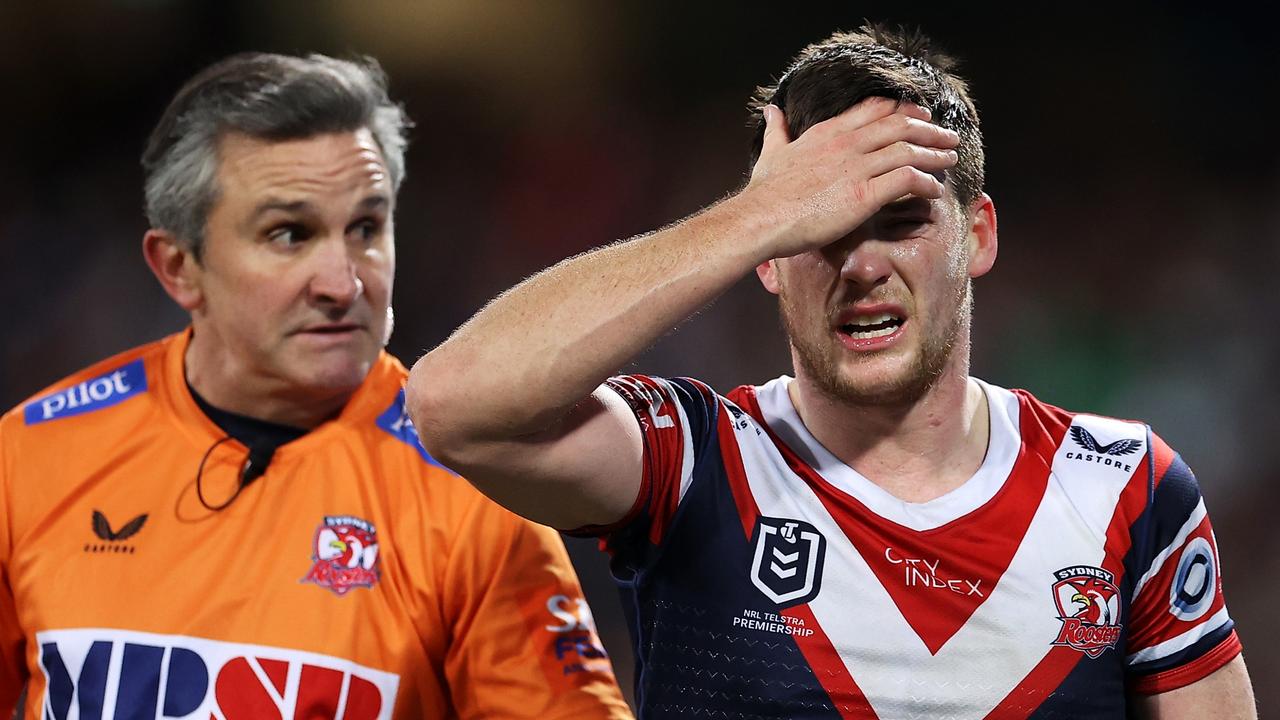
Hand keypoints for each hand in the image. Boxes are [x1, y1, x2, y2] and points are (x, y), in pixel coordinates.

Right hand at [739, 98, 960, 259]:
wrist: (760, 218)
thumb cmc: (764, 193)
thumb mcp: (771, 152)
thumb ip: (777, 131)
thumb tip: (772, 111)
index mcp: (828, 133)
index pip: (875, 109)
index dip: (902, 110)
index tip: (919, 116)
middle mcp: (846, 144)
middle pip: (899, 125)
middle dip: (929, 129)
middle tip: (946, 135)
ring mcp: (856, 168)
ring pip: (908, 150)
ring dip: (934, 153)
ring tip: (950, 158)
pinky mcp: (863, 195)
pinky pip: (907, 181)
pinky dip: (926, 182)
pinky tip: (935, 189)